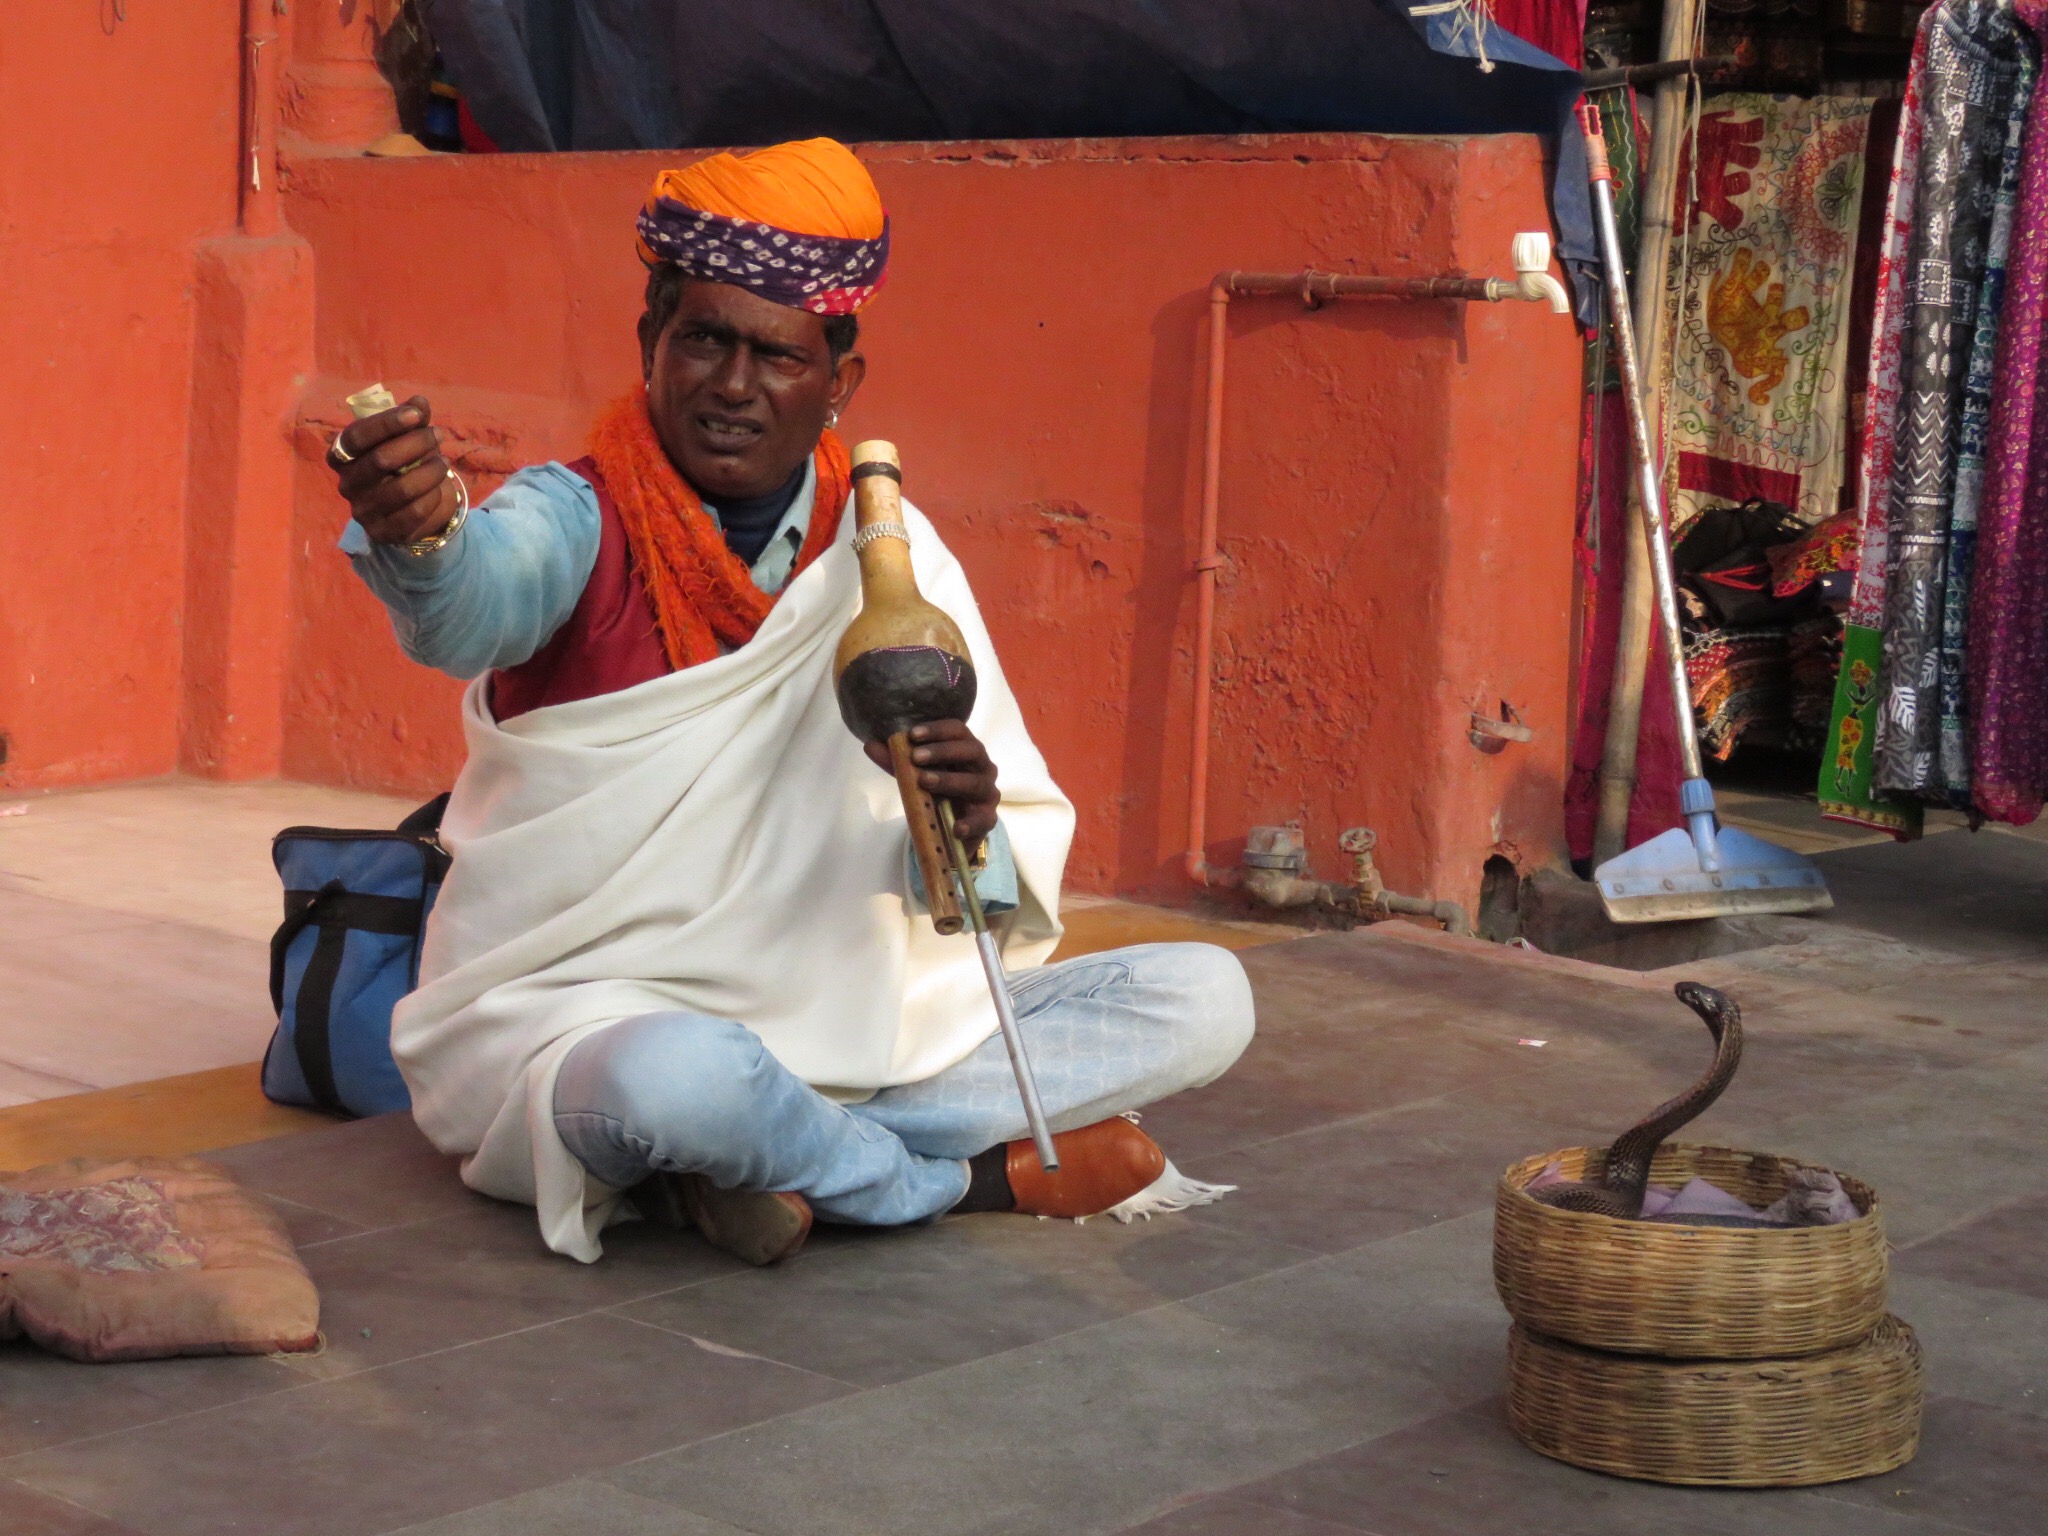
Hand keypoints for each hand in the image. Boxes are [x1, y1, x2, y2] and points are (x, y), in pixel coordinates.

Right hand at [330, 394, 457, 546]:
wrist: (416, 509)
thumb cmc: (406, 465)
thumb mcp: (409, 438)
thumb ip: (412, 419)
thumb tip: (420, 402)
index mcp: (342, 456)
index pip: (357, 436)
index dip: (386, 423)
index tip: (417, 414)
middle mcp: (346, 484)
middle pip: (381, 459)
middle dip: (416, 443)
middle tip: (439, 435)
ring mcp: (362, 511)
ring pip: (401, 489)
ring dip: (430, 472)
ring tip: (445, 462)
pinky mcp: (382, 532)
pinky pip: (414, 513)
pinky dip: (432, 496)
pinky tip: (440, 487)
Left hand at [864, 719, 999, 853]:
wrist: (951, 829)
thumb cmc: (938, 793)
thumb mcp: (914, 775)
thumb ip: (896, 761)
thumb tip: (870, 745)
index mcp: (966, 750)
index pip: (958, 731)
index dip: (937, 729)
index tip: (912, 734)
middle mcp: (982, 767)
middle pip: (971, 750)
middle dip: (943, 751)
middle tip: (916, 756)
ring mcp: (987, 793)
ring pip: (975, 783)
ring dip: (950, 780)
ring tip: (924, 781)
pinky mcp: (988, 818)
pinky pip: (983, 820)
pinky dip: (970, 823)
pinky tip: (956, 827)